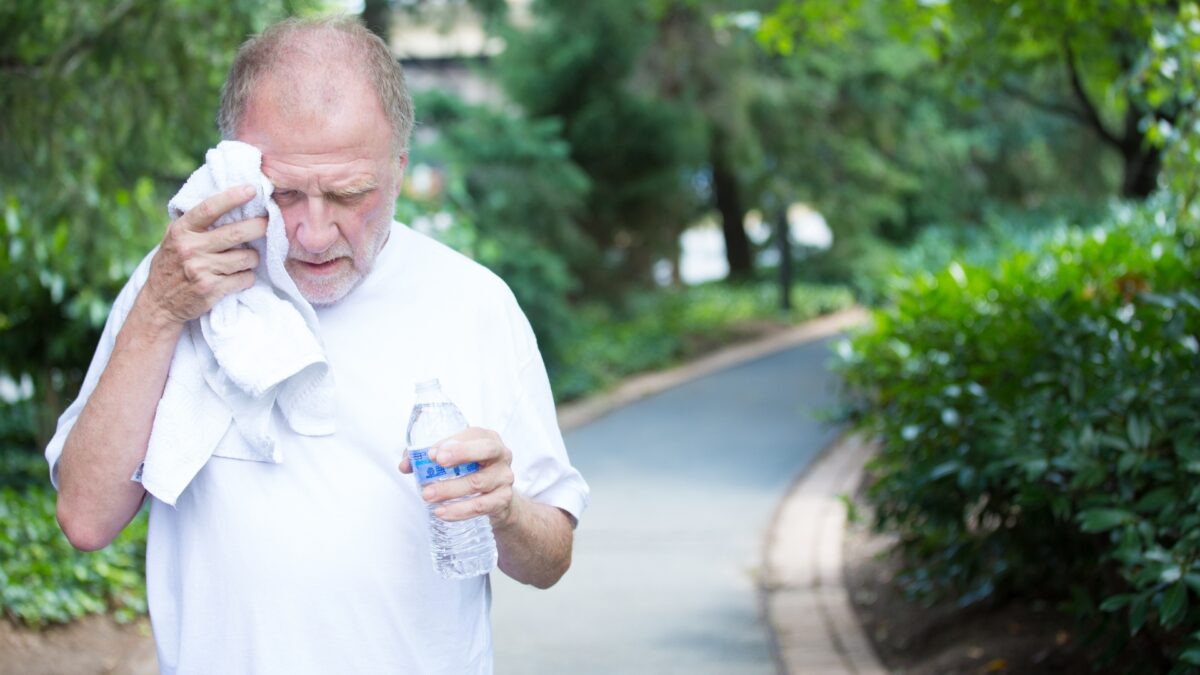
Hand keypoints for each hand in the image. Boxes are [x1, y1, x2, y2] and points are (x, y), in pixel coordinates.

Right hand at [141, 185, 266, 325]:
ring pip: (246, 257)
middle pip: (237, 233)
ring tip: (246, 259)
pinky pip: (245, 278)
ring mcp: (201, 269)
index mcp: (181, 231)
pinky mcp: (212, 289)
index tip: (251, 190)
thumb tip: (228, 203)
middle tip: (268, 224)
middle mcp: (190, 248)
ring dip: (253, 258)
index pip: (210, 208)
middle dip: (259, 227)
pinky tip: (239, 277)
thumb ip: (195, 225)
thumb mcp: (174, 240)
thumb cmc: (172, 266)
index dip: (233, 197)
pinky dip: (247, 277)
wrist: (159, 303)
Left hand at [399, 427, 516, 527]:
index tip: (432, 453)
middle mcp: (501, 454)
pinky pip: (481, 506)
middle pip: (487, 450)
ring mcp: (504, 477)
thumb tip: (405, 465)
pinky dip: (460, 510)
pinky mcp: (503, 500)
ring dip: (450, 489)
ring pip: (478, 482)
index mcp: (487, 438)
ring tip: (428, 495)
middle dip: (461, 453)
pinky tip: (442, 512)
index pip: (473, 434)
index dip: (454, 443)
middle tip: (436, 463)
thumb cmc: (471, 471)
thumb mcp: (454, 460)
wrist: (496, 499)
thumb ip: (426, 459)